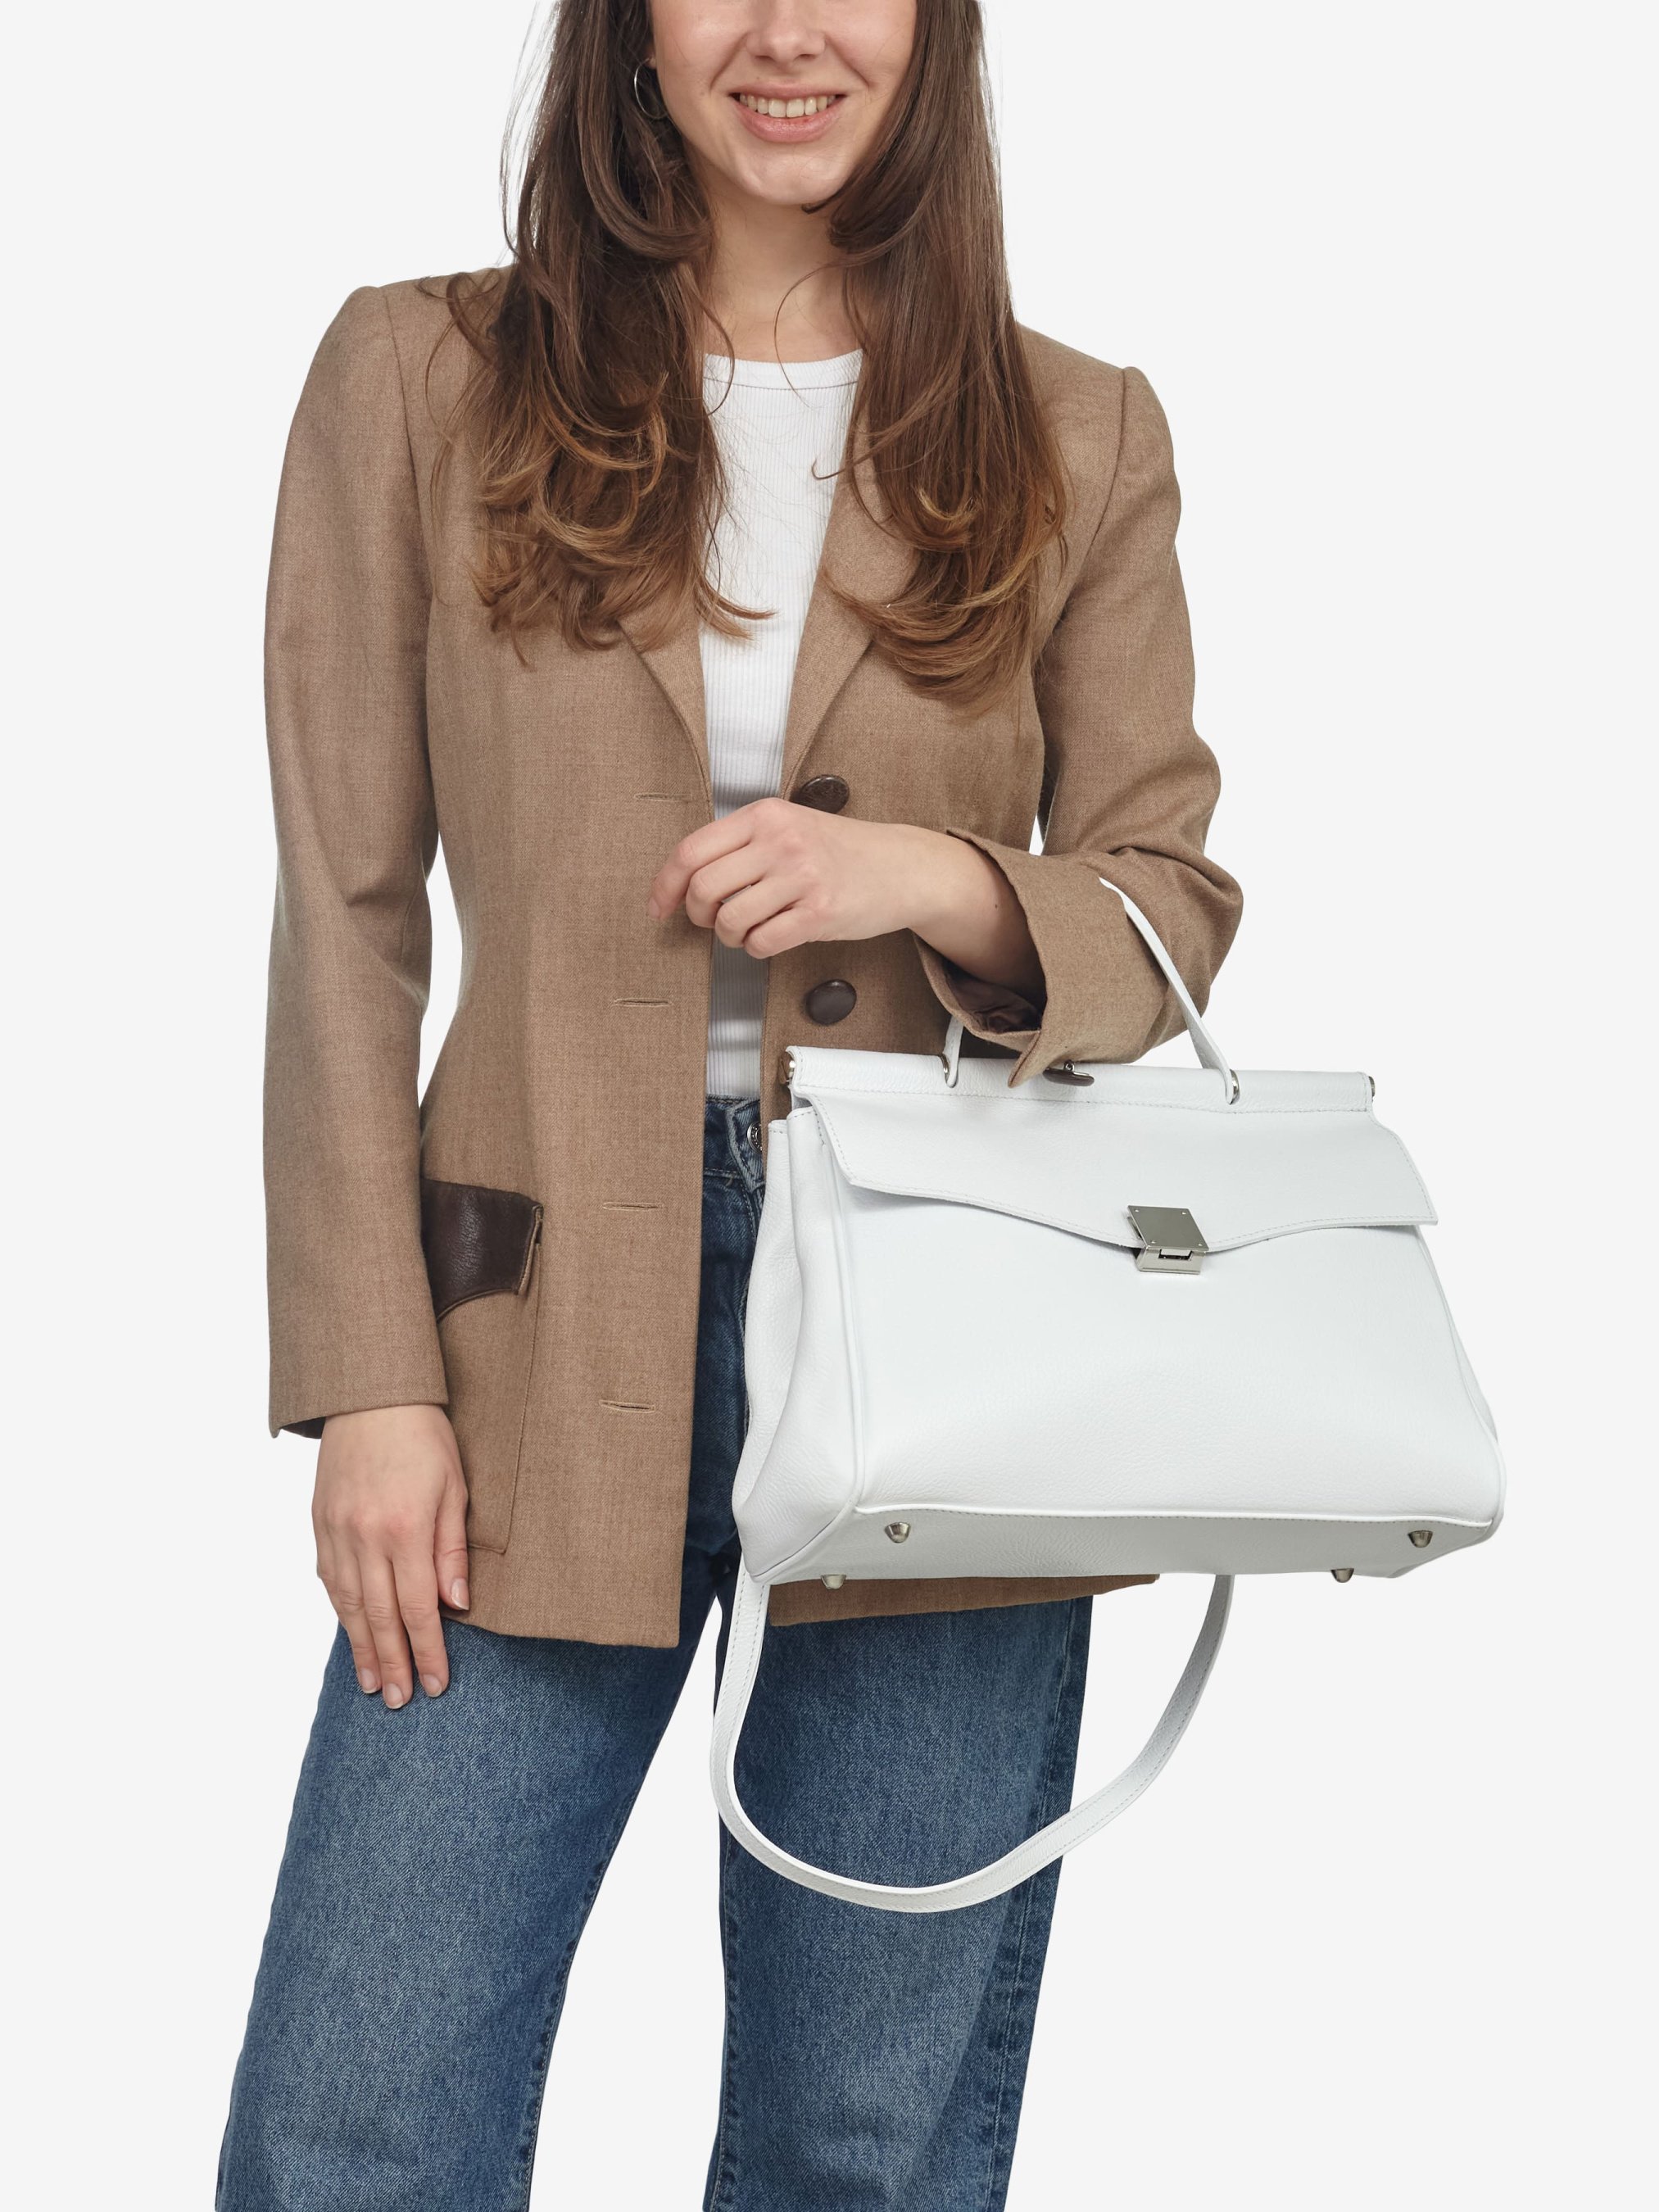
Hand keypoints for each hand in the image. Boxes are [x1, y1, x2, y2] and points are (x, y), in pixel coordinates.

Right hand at [312, 1404, 469, 1708]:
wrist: (370, 1394)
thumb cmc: (423, 1436)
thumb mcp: (455, 1488)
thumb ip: (452, 1550)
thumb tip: (455, 1605)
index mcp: (405, 1529)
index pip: (417, 1608)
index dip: (428, 1650)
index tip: (436, 1684)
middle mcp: (365, 1536)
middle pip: (379, 1616)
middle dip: (393, 1663)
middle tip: (402, 1701)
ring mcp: (336, 1530)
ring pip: (347, 1604)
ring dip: (361, 1648)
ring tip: (374, 1684)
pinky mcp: (319, 1522)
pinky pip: (328, 1578)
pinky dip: (340, 1611)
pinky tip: (351, 1633)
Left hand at [645, 798, 1043, 999]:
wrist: (901, 866)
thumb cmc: (841, 851)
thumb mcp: (789, 827)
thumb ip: (742, 845)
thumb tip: (685, 881)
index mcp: (765, 815)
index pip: (692, 850)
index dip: (665, 885)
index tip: (659, 906)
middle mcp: (781, 841)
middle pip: (704, 888)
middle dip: (699, 914)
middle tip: (711, 920)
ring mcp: (801, 876)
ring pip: (730, 920)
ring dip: (730, 936)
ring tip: (748, 930)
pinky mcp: (819, 912)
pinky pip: (762, 942)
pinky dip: (757, 948)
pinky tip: (771, 938)